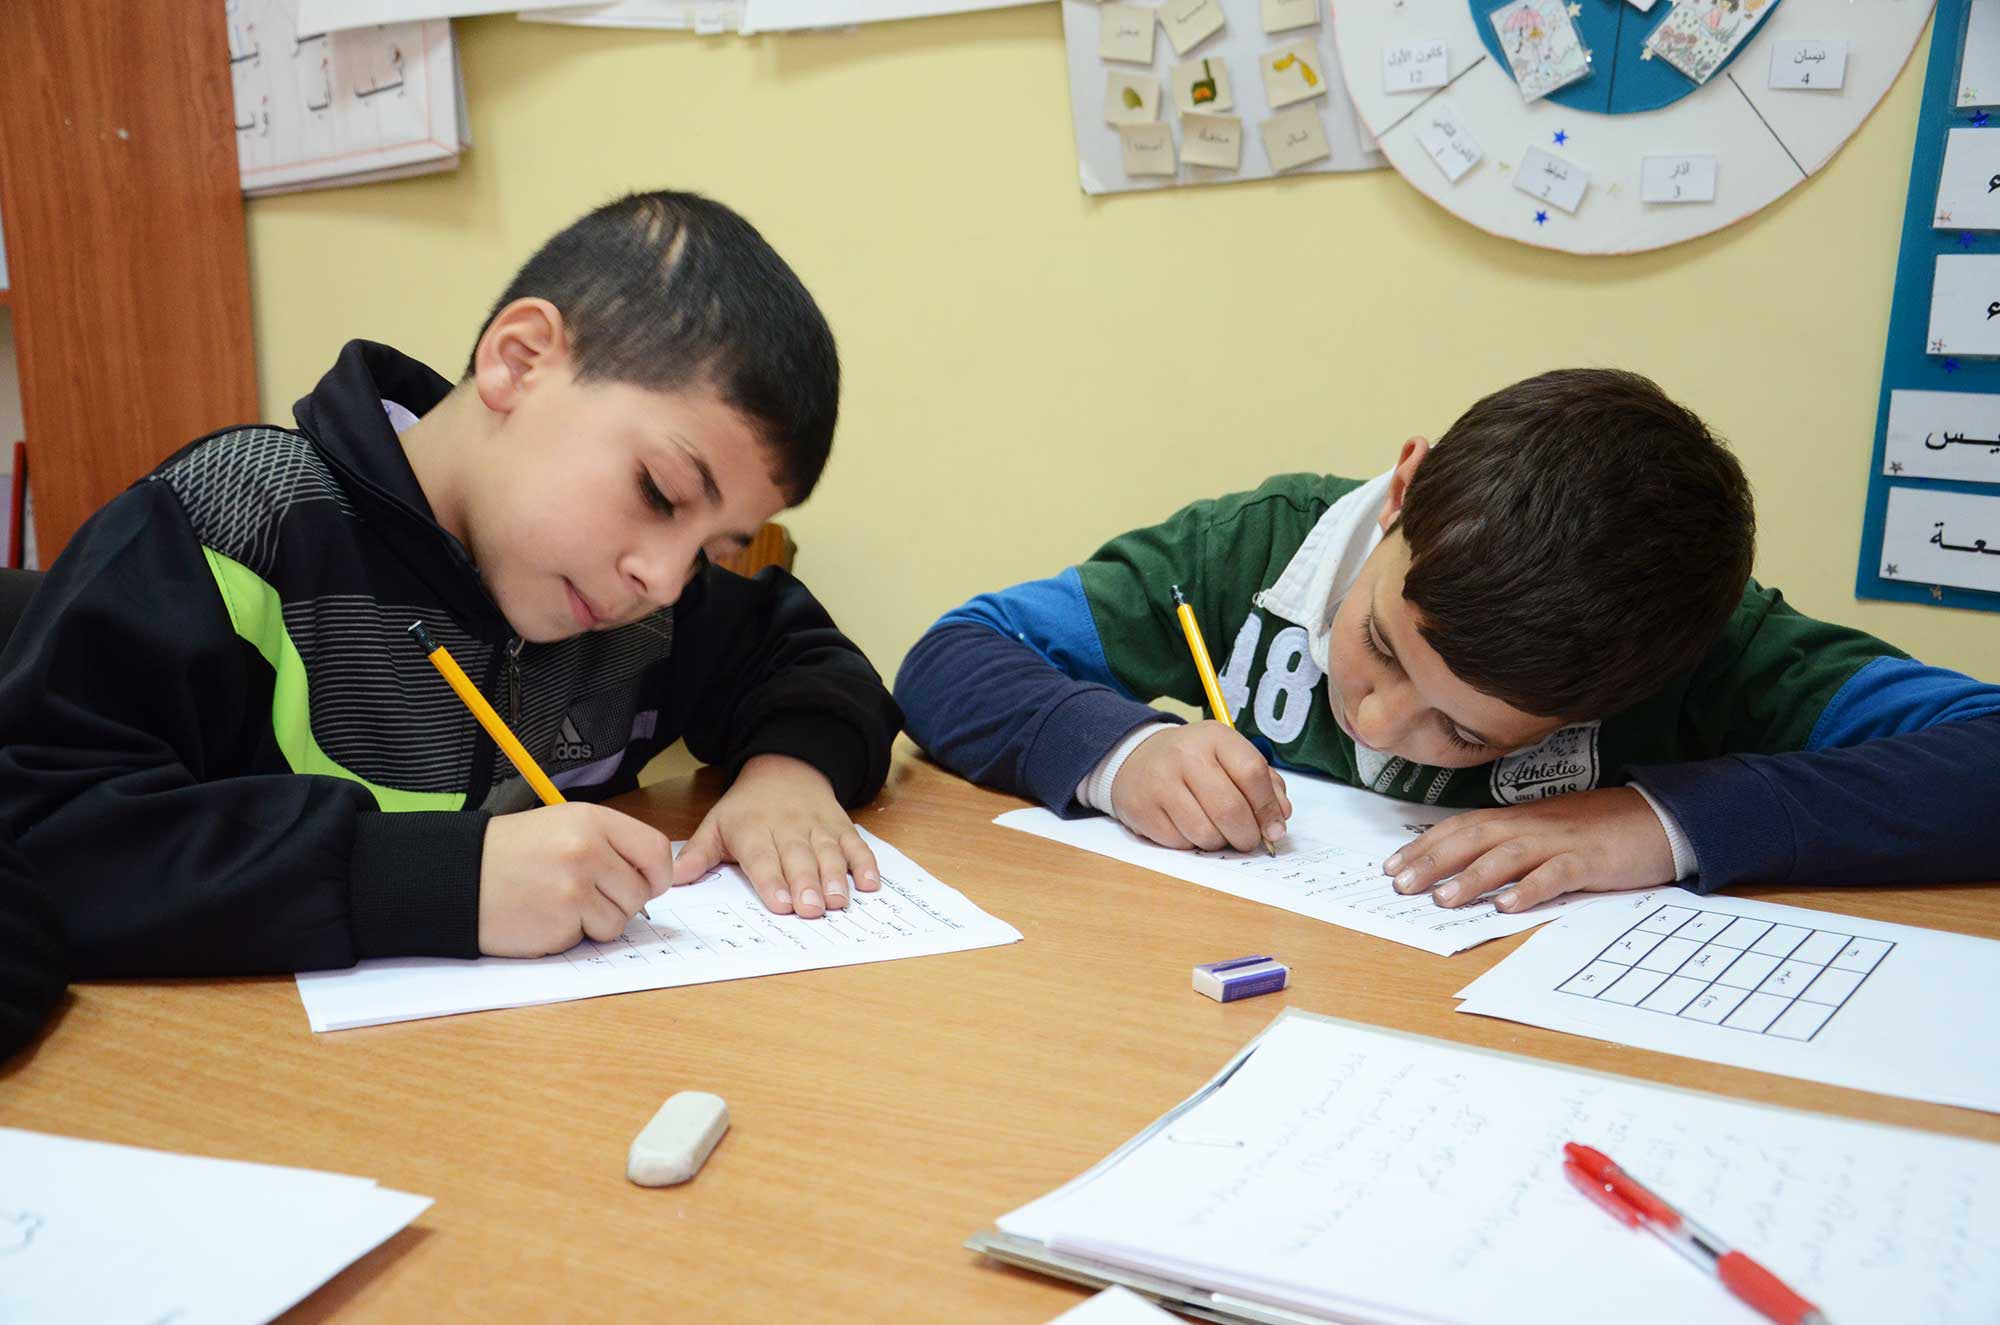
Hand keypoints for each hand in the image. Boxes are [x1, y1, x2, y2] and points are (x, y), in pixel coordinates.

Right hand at [479, 802, 673, 955]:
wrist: (457, 876)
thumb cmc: (511, 852)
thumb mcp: (562, 826)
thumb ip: (609, 844)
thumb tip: (654, 876)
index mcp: (591, 820)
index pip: (656, 850)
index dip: (657, 873)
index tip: (648, 883)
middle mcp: (587, 850)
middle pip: (640, 891)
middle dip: (622, 901)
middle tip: (588, 895)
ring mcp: (575, 887)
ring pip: (620, 919)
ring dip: (598, 920)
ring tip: (562, 903)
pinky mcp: (561, 921)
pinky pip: (592, 937)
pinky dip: (575, 934)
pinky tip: (547, 916)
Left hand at [670, 754, 879, 918]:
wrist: (785, 768)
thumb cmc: (747, 808)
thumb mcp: (716, 825)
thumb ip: (696, 855)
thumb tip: (670, 881)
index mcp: (753, 829)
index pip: (763, 857)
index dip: (772, 880)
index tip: (780, 904)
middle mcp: (788, 827)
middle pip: (798, 857)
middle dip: (806, 884)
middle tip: (812, 910)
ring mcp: (818, 826)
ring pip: (829, 852)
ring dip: (836, 877)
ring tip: (839, 901)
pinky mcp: (841, 826)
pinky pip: (856, 844)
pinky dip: (866, 864)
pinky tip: (871, 884)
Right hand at [1109, 722, 1290, 853]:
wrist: (1137, 758)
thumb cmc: (1195, 762)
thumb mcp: (1230, 757)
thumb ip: (1264, 784)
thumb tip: (1279, 819)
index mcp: (1215, 737)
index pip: (1252, 773)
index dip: (1268, 808)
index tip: (1275, 829)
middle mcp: (1185, 756)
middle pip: (1230, 809)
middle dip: (1247, 835)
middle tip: (1248, 840)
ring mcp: (1160, 783)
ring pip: (1206, 833)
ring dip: (1220, 843)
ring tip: (1217, 832)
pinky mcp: (1142, 810)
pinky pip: (1180, 843)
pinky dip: (1193, 844)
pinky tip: (1189, 828)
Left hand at [1383, 787, 1673, 911]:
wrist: (1660, 817)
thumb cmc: (1600, 828)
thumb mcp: (1547, 830)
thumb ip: (1511, 842)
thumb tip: (1467, 864)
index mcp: (1519, 818)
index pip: (1461, 828)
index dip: (1425, 846)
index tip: (1392, 866)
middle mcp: (1532, 825)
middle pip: (1473, 838)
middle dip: (1433, 861)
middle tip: (1400, 884)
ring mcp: (1560, 841)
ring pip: (1507, 855)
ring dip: (1472, 877)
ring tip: (1442, 898)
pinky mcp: (1590, 860)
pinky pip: (1557, 874)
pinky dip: (1531, 888)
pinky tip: (1508, 906)